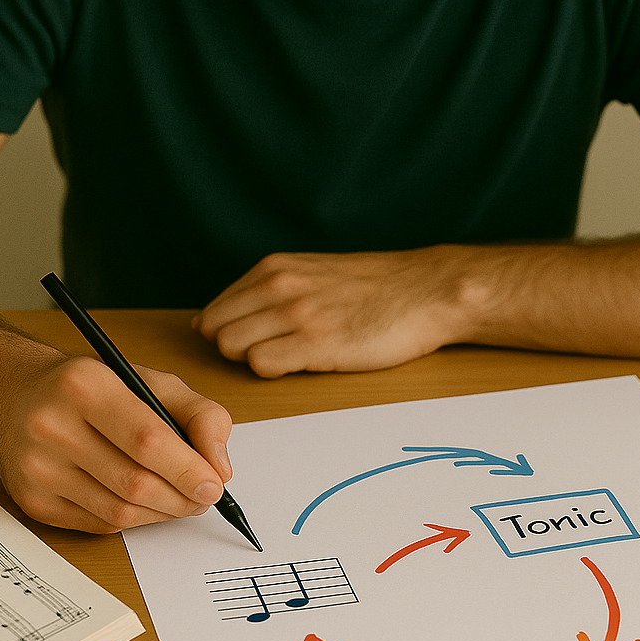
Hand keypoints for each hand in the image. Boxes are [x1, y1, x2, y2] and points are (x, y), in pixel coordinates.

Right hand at [0, 355, 232, 532]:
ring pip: (118, 511)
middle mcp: (52, 426)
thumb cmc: (92, 389)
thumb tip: (220, 467)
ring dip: (161, 513)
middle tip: (203, 496)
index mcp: (84, 385)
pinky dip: (132, 520)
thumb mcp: (149, 381)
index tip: (215, 484)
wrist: (16, 398)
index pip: (146, 439)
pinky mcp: (32, 502)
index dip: (187, 468)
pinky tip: (143, 503)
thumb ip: (198, 414)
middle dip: (181, 497)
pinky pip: (98, 526)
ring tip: (179, 499)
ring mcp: (37, 468)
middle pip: (134, 482)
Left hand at [191, 246, 474, 376]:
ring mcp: (296, 313)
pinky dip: (274, 372)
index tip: (250, 346)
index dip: (226, 335)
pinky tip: (304, 365)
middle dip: (233, 350)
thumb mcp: (310, 272)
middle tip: (269, 356)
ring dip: (254, 361)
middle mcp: (279, 285)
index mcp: (274, 268)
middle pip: (216, 331)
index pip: (214, 310)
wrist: (425, 291)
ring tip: (291, 359)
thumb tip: (214, 318)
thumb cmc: (373, 288)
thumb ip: (266, 291)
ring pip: (232, 347)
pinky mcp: (316, 343)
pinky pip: (262, 364)